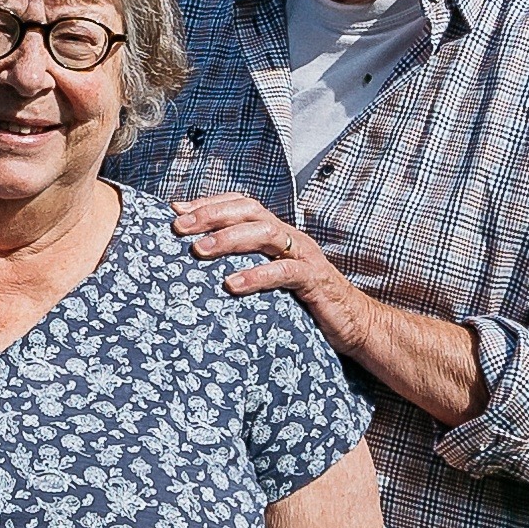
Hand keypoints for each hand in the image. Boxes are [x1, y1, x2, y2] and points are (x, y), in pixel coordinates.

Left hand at [170, 193, 490, 425]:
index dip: (208, 203)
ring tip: (199, 251)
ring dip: (228, 239)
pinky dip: (257, 276)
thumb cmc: (303, 303)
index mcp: (276, 232)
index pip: (239, 203)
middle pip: (247, 211)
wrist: (355, 324)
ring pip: (264, 234)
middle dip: (210, 215)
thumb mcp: (269, 279)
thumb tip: (197, 258)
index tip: (174, 212)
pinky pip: (285, 272)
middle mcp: (289, 237)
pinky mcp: (316, 280)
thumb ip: (242, 264)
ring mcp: (304, 256)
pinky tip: (232, 286)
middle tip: (178, 227)